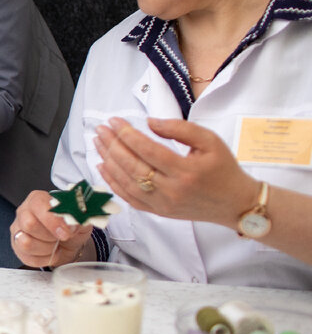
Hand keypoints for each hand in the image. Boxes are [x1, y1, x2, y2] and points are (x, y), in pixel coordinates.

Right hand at [10, 190, 92, 267]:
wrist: (69, 242)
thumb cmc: (70, 226)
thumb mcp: (80, 218)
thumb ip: (77, 217)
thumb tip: (71, 223)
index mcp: (38, 199)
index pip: (38, 205)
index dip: (52, 220)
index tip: (66, 231)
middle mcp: (24, 212)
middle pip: (29, 224)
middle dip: (50, 235)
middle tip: (62, 237)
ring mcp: (18, 231)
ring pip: (26, 243)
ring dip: (47, 248)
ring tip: (55, 244)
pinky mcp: (17, 248)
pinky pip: (29, 258)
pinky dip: (45, 259)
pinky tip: (50, 252)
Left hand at [94, 116, 256, 228]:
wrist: (236, 203)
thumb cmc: (224, 169)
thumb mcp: (210, 141)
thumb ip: (180, 129)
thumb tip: (150, 122)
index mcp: (186, 171)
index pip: (148, 150)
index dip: (127, 134)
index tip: (114, 121)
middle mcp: (172, 190)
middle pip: (133, 166)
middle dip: (113, 145)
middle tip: (100, 129)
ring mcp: (163, 204)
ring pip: (127, 183)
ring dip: (108, 162)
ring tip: (98, 143)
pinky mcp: (159, 212)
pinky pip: (130, 199)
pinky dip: (113, 183)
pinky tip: (103, 167)